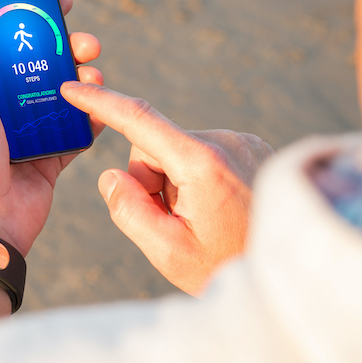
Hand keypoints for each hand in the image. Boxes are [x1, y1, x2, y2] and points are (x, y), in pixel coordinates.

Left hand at [0, 0, 103, 255]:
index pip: (4, 43)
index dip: (28, 19)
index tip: (53, 1)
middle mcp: (3, 106)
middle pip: (41, 65)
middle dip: (66, 47)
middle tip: (87, 41)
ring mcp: (28, 131)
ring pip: (63, 94)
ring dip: (83, 79)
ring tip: (96, 75)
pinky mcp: (50, 155)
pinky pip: (77, 130)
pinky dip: (93, 118)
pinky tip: (104, 109)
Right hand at [61, 82, 273, 294]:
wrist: (289, 274)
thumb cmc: (227, 267)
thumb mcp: (168, 252)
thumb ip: (129, 211)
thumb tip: (111, 175)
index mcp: (202, 162)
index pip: (139, 120)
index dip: (100, 102)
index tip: (72, 87)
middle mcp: (226, 141)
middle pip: (154, 144)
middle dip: (149, 178)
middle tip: (171, 220)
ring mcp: (243, 142)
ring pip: (177, 149)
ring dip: (174, 180)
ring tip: (199, 218)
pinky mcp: (252, 148)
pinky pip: (202, 152)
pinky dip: (195, 176)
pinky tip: (216, 208)